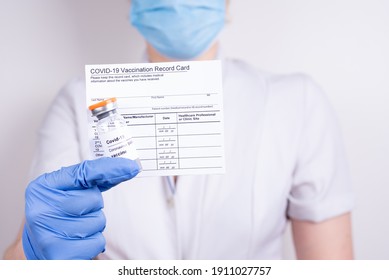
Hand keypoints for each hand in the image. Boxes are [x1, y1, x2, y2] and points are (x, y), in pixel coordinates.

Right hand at [22, 157, 139, 259]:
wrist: (38, 245)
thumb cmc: (59, 212)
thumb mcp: (68, 190)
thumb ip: (95, 178)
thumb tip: (128, 167)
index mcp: (43, 187)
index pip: (84, 173)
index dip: (110, 169)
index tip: (132, 167)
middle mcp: (42, 209)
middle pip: (94, 200)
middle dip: (94, 206)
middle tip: (78, 213)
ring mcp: (48, 233)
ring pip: (98, 222)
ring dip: (94, 226)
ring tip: (76, 228)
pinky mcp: (59, 255)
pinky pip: (97, 242)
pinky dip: (93, 243)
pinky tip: (77, 242)